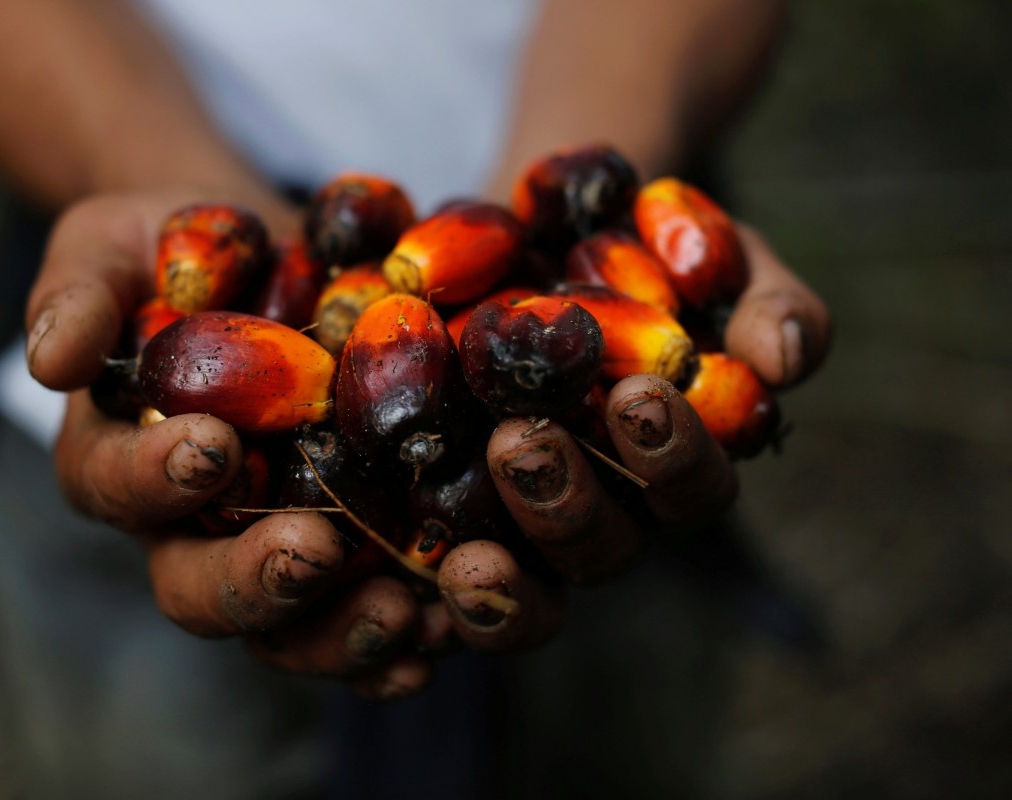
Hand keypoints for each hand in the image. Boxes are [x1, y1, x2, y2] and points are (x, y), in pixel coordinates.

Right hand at [25, 191, 432, 699]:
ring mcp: (271, 541)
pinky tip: (447, 626)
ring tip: (401, 610)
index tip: (213, 445)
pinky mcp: (350, 540)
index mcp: (118, 459)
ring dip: (339, 632)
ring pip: (287, 625)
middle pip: (198, 588)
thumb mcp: (112, 246)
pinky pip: (366, 605)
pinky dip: (403, 633)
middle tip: (313, 549)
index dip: (154, 478)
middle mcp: (189, 524)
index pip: (114, 486)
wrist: (266, 256)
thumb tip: (50, 360)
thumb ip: (78, 293)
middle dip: (252, 581)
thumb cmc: (174, 250)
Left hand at [435, 223, 830, 645]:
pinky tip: (408, 557)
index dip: (672, 458)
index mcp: (673, 462)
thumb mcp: (711, 251)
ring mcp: (519, 518)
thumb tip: (781, 360)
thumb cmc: (643, 243)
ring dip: (499, 551)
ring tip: (459, 471)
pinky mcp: (447, 511)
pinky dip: (435, 581)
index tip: (641, 396)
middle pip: (599, 547)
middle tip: (523, 441)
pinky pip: (445, 573)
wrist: (538, 225)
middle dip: (565, 502)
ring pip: (524, 577)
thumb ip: (761, 300)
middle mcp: (601, 507)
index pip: (689, 488)